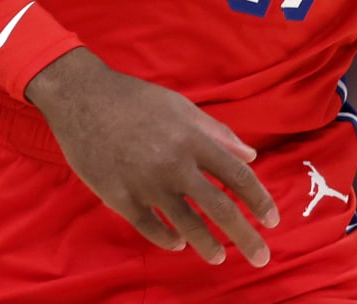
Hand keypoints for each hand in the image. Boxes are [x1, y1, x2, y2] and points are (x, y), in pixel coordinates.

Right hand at [25, 48, 278, 266]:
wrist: (83, 99)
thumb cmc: (137, 100)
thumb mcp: (182, 107)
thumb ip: (218, 133)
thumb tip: (251, 154)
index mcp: (193, 139)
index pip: (237, 176)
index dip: (259, 200)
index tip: (272, 219)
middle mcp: (174, 165)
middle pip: (219, 208)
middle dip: (244, 235)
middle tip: (261, 257)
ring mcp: (146, 184)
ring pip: (185, 224)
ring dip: (207, 245)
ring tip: (219, 257)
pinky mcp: (119, 197)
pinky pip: (149, 227)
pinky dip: (167, 239)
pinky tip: (179, 244)